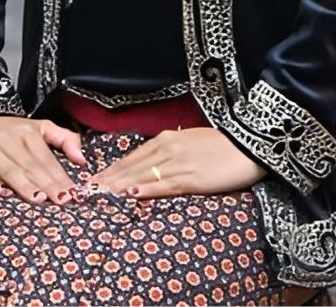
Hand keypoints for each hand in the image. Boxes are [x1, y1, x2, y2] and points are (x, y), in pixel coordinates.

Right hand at [0, 115, 87, 204]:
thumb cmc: (10, 132)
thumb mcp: (40, 128)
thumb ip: (64, 140)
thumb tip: (82, 160)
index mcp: (29, 132)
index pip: (47, 158)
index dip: (60, 176)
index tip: (72, 193)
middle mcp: (10, 140)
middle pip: (31, 165)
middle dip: (47, 183)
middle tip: (61, 200)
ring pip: (9, 169)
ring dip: (22, 184)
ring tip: (37, 198)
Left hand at [96, 127, 267, 198]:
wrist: (250, 144)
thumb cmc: (222, 146)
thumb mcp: (190, 144)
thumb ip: (169, 154)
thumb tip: (152, 166)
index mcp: (166, 139)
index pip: (131, 157)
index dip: (110, 170)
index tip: (92, 180)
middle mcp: (167, 148)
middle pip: (130, 166)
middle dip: (106, 179)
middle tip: (85, 191)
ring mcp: (178, 163)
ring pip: (140, 175)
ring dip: (117, 186)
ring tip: (98, 195)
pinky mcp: (191, 178)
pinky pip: (162, 185)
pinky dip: (143, 190)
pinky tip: (128, 196)